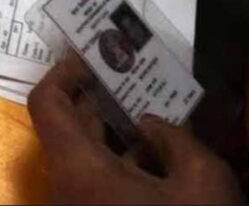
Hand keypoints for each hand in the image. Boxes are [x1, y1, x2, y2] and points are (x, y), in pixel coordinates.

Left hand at [28, 54, 241, 203]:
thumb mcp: (203, 185)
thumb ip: (177, 141)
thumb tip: (150, 124)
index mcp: (77, 168)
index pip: (45, 104)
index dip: (62, 72)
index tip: (91, 57)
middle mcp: (65, 183)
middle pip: (66, 126)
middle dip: (95, 96)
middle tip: (127, 72)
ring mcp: (76, 202)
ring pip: (83, 152)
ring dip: (111, 127)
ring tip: (148, 103)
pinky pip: (96, 176)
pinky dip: (119, 156)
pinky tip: (156, 148)